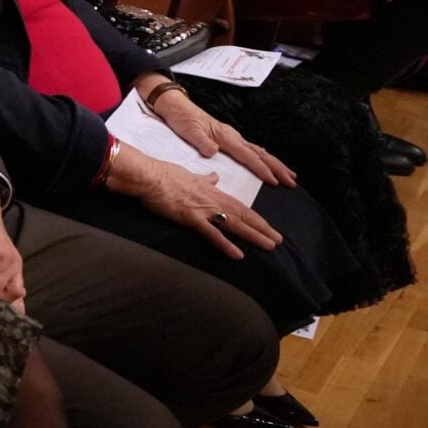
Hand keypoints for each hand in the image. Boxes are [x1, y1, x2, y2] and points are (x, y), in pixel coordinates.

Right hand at [107, 145, 280, 257]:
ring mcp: (203, 210)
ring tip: (269, 246)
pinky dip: (226, 244)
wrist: (148, 175)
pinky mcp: (191, 218)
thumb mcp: (190, 174)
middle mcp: (212, 200)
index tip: (268, 226)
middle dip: (262, 228)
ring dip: (253, 235)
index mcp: (212, 191)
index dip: (255, 217)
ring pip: (234, 224)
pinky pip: (212, 234)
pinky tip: (238, 254)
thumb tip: (215, 177)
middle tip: (278, 240)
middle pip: (243, 215)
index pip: (239, 206)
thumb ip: (205, 179)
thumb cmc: (164, 173)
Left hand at [144, 84, 297, 187]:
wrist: (175, 106)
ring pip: (258, 152)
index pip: (248, 156)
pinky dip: (263, 157)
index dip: (262, 169)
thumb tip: (213, 152)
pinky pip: (251, 149)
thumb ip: (201, 141)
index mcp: (225, 136)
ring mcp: (231, 136)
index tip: (274, 181)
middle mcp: (232, 136)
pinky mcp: (227, 137)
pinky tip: (268, 162)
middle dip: (277, 168)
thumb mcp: (187, 130)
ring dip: (274, 163)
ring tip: (289, 174)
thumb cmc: (181, 118)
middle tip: (292, 181)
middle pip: (260, 154)